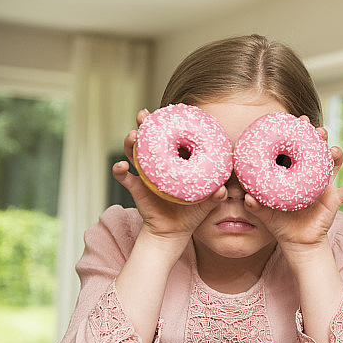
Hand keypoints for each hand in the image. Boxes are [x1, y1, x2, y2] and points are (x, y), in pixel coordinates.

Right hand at [113, 109, 225, 242]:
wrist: (175, 232)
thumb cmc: (192, 212)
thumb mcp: (207, 202)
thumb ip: (216, 196)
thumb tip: (223, 190)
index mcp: (176, 162)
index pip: (172, 138)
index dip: (169, 124)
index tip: (169, 111)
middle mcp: (158, 165)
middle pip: (149, 140)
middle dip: (145, 125)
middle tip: (144, 115)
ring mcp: (145, 175)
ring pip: (134, 153)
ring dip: (130, 143)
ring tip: (132, 135)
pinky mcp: (136, 189)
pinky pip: (125, 179)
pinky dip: (120, 172)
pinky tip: (121, 167)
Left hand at [243, 125, 342, 252]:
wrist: (298, 242)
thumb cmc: (281, 224)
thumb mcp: (265, 214)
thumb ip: (255, 205)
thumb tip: (246, 198)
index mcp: (294, 173)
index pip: (297, 148)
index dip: (299, 133)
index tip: (299, 120)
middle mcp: (311, 175)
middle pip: (317, 151)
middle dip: (319, 138)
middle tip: (318, 131)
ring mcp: (324, 185)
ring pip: (334, 165)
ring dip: (336, 155)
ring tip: (335, 151)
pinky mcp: (334, 199)